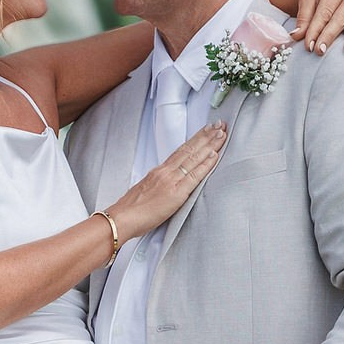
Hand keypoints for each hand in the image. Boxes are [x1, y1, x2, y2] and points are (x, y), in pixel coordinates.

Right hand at [115, 121, 227, 239]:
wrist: (121, 218)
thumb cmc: (130, 210)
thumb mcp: (145, 190)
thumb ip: (158, 184)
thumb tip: (166, 184)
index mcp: (159, 171)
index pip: (181, 151)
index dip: (195, 140)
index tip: (207, 130)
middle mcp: (165, 172)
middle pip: (189, 149)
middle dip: (206, 136)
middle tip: (220, 125)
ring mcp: (171, 181)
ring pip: (193, 158)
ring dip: (209, 145)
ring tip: (221, 134)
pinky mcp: (176, 193)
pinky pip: (194, 176)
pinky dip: (205, 165)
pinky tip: (214, 155)